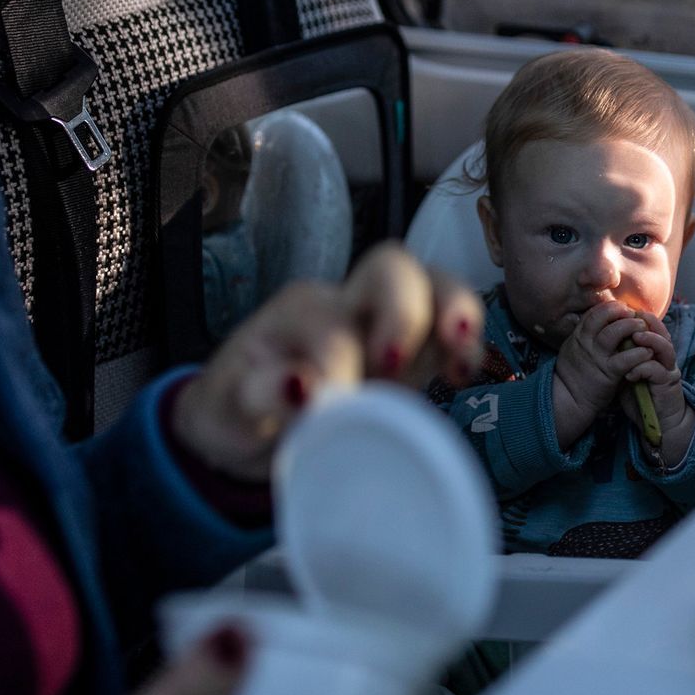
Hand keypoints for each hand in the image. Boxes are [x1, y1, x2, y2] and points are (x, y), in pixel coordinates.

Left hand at [172, 243, 482, 479]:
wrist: (247, 426)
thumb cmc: (236, 409)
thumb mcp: (225, 408)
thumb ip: (255, 395)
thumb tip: (301, 386)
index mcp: (297, 312)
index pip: (331, 327)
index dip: (336, 368)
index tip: (325, 414)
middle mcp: (346, 305)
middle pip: (390, 267)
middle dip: (403, 309)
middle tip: (392, 365)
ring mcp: (385, 326)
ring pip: (433, 285)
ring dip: (453, 310)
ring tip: (459, 347)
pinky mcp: (413, 355)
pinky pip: (452, 330)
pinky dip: (469, 345)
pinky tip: (463, 373)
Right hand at [550, 301, 655, 446]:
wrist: (568, 399)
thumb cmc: (575, 374)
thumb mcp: (573, 349)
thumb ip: (586, 336)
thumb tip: (603, 323)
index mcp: (579, 336)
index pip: (594, 312)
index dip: (610, 307)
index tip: (622, 308)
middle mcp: (586, 343)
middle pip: (604, 316)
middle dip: (621, 311)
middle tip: (634, 314)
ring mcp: (597, 357)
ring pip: (615, 332)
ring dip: (632, 326)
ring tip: (643, 327)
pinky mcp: (608, 373)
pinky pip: (626, 358)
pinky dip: (639, 352)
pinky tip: (647, 351)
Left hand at [615, 311, 694, 463]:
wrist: (659, 421)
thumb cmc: (640, 394)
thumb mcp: (627, 370)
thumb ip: (621, 355)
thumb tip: (600, 337)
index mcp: (655, 351)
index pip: (652, 327)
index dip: (640, 317)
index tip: (622, 310)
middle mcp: (665, 357)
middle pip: (662, 332)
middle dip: (648, 322)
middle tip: (632, 316)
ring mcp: (668, 370)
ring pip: (665, 348)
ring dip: (650, 340)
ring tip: (636, 338)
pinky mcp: (667, 385)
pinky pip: (656, 371)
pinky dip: (642, 368)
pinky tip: (629, 373)